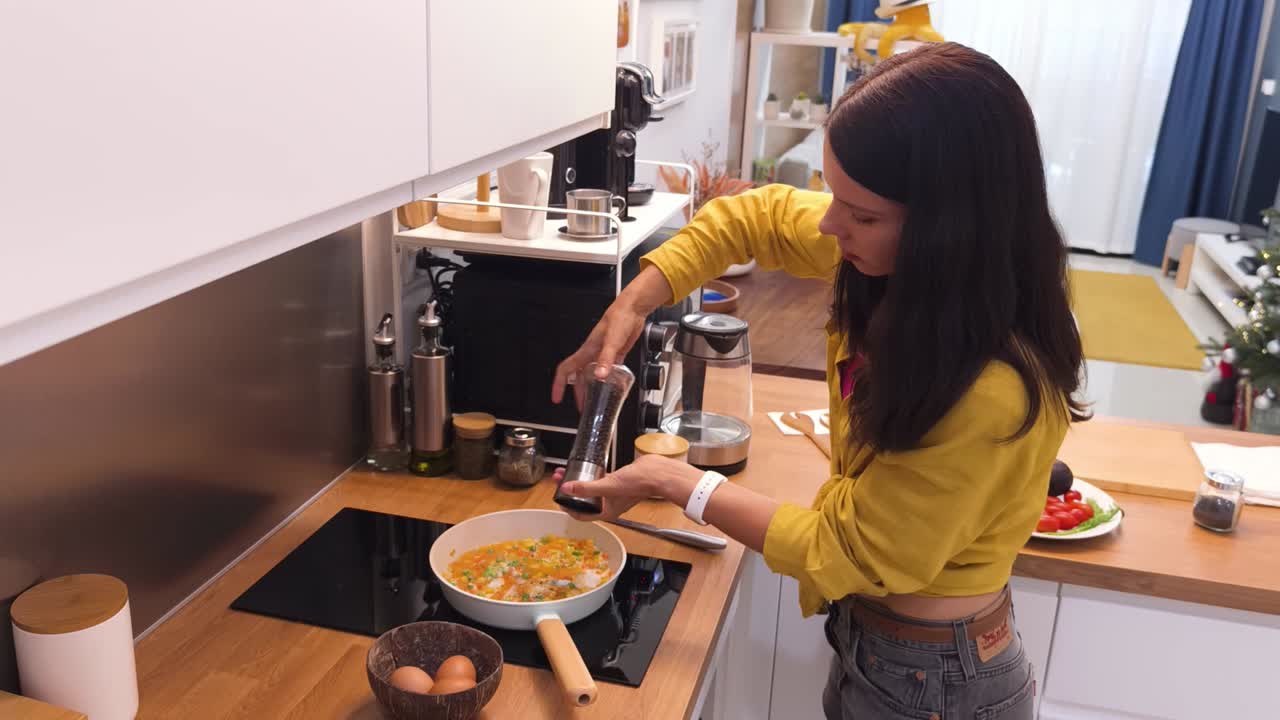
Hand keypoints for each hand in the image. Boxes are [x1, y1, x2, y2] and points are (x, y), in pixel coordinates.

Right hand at [550, 265, 673, 406]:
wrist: (632, 309)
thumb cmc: (619, 318)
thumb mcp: (612, 341)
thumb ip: (606, 359)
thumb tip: (600, 376)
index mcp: (587, 351)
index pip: (566, 369)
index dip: (558, 384)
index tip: (556, 398)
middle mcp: (593, 353)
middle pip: (579, 377)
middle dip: (578, 393)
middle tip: (582, 407)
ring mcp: (603, 353)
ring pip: (592, 374)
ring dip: (592, 388)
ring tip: (596, 400)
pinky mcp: (615, 353)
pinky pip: (607, 369)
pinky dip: (608, 379)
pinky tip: (613, 385)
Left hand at [554, 455, 703, 521]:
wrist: (657, 473)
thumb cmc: (638, 484)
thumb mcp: (608, 486)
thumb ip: (586, 487)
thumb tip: (567, 488)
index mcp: (607, 511)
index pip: (581, 516)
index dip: (568, 508)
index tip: (558, 498)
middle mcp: (609, 504)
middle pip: (584, 501)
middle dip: (569, 491)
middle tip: (559, 480)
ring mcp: (613, 493)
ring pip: (590, 490)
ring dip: (578, 482)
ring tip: (566, 472)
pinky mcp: (617, 481)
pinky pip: (600, 481)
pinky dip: (591, 476)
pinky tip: (585, 468)